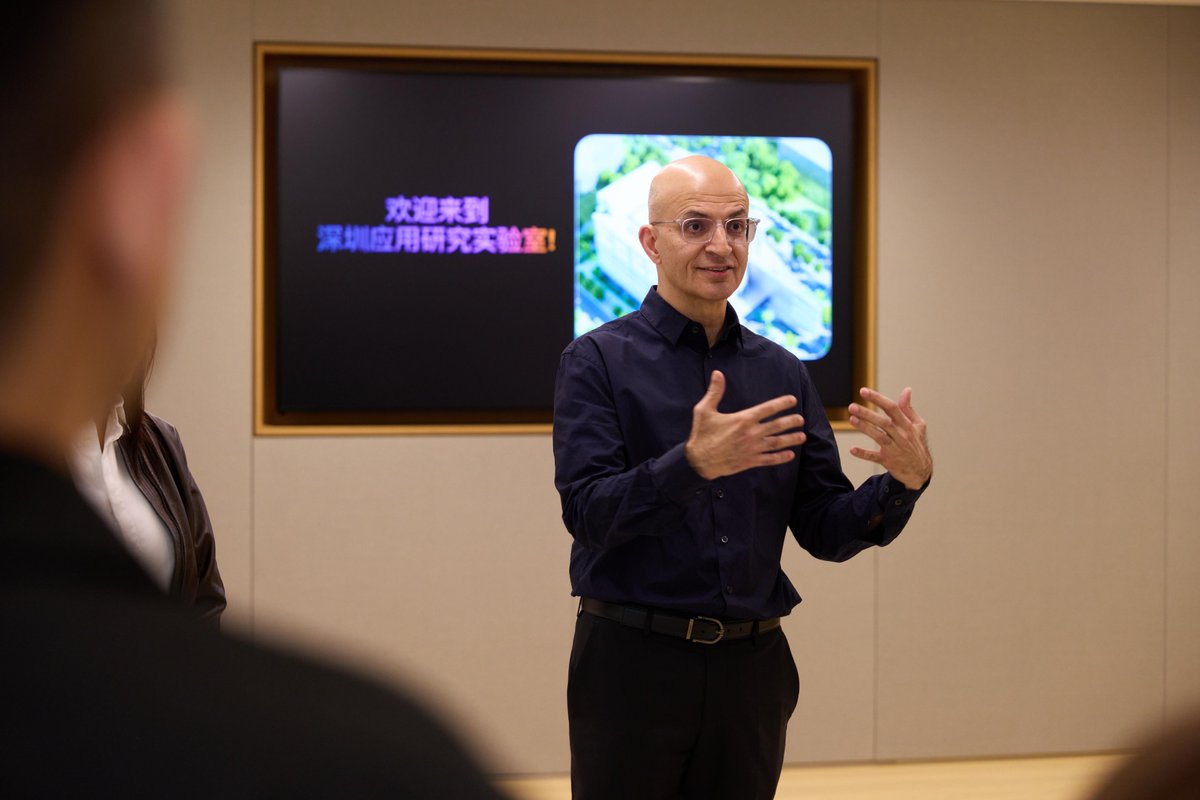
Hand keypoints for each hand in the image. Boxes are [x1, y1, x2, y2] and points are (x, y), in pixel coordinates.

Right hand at [684, 371, 806, 480]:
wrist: (698, 461)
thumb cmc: (701, 434)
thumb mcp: (704, 410)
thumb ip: (715, 392)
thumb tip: (718, 374)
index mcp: (743, 419)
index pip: (768, 408)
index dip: (782, 403)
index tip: (792, 400)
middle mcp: (751, 433)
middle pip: (777, 426)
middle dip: (791, 422)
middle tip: (801, 419)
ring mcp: (752, 448)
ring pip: (777, 442)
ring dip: (791, 439)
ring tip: (802, 436)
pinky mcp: (750, 461)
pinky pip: (769, 459)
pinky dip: (781, 457)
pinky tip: (790, 455)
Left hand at [848, 387, 931, 489]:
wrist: (921, 471)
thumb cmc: (918, 445)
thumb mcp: (919, 425)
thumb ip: (909, 408)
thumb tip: (907, 390)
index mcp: (907, 425)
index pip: (892, 408)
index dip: (878, 399)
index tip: (863, 391)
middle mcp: (901, 436)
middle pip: (884, 422)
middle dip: (868, 414)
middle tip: (852, 406)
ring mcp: (894, 449)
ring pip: (879, 437)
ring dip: (865, 428)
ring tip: (852, 419)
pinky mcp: (888, 461)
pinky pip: (875, 457)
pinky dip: (864, 454)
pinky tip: (852, 449)